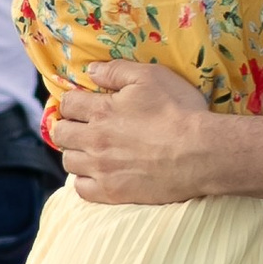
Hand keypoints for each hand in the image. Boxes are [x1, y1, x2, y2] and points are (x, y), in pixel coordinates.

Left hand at [47, 58, 221, 202]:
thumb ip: (117, 71)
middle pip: (62, 134)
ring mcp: (101, 169)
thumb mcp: (151, 77)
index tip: (82, 104)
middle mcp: (94, 140)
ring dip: (76, 153)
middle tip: (84, 127)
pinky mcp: (112, 192)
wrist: (201, 152)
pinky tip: (98, 174)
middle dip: (69, 126)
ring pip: (69, 162)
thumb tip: (91, 70)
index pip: (68, 103)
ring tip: (91, 150)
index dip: (73, 101)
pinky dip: (84, 180)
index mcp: (101, 110)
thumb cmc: (179, 110)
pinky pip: (81, 189)